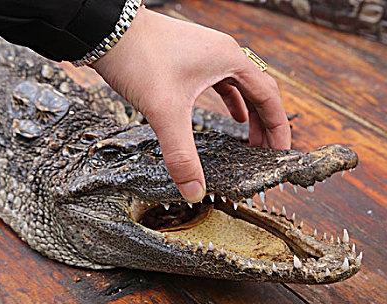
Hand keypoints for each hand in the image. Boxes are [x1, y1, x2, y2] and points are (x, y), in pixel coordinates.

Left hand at [91, 7, 290, 202]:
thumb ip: (181, 154)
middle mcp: (224, 54)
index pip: (270, 98)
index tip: (281, 154)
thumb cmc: (138, 57)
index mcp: (230, 60)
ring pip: (242, 87)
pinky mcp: (190, 58)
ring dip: (250, 114)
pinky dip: (231, 101)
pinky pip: (222, 82)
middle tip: (267, 155)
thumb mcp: (164, 111)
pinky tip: (231, 117)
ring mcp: (207, 54)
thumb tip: (193, 191)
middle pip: (260, 92)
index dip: (279, 129)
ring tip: (252, 141)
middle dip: (266, 125)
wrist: (105, 29)